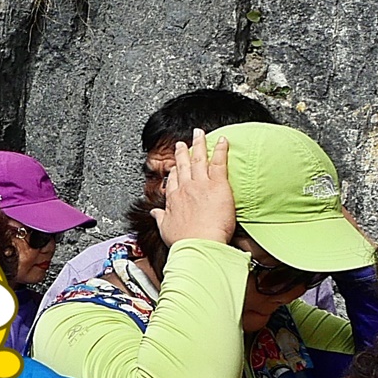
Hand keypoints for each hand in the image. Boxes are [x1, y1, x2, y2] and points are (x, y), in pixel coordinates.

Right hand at [152, 126, 237, 248]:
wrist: (198, 244)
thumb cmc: (184, 242)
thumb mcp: (166, 230)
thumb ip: (161, 219)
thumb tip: (154, 213)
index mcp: (174, 199)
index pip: (173, 181)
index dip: (174, 172)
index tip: (174, 167)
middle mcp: (185, 188)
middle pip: (183, 165)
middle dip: (182, 152)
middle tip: (181, 143)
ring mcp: (200, 184)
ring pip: (198, 159)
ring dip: (199, 144)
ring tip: (199, 133)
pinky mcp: (217, 185)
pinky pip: (218, 162)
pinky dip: (221, 150)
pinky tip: (223, 140)